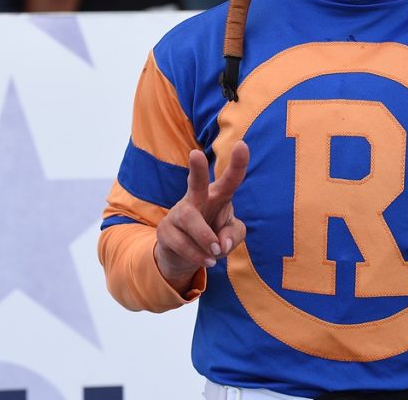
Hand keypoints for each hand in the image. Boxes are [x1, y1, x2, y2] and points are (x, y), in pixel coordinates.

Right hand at [153, 142, 248, 292]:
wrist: (184, 255)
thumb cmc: (213, 235)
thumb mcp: (231, 235)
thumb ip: (233, 235)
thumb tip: (220, 244)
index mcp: (218, 196)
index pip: (230, 180)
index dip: (238, 164)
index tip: (242, 145)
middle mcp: (197, 199)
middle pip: (196, 182)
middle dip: (197, 169)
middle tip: (195, 154)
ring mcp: (178, 213)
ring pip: (191, 220)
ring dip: (206, 238)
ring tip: (216, 253)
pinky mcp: (165, 230)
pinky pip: (182, 243)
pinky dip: (197, 255)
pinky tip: (206, 261)